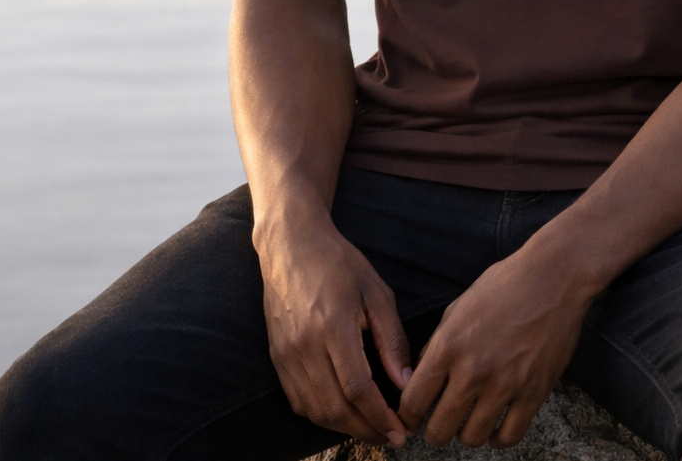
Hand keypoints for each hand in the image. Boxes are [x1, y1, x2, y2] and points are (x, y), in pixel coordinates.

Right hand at [255, 195, 411, 445]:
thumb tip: (405, 382)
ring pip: (315, 410)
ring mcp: (286, 354)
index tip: (401, 430)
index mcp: (333, 326)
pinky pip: (298, 400)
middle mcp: (305, 346)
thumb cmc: (339, 263)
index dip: (380, 416)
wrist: (291, 245)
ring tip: (371, 429)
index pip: (358, 388)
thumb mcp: (376, 292)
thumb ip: (391, 339)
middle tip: (391, 437)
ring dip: (345, 428)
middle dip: (366, 430)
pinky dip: (321, 415)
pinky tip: (342, 413)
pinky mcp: (276, 357)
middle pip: (335, 408)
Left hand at [398, 244, 591, 449]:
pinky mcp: (533, 393)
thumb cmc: (504, 285)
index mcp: (448, 346)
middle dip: (434, 431)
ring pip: (471, 438)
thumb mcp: (458, 307)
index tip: (413, 417)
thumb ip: (438, 343)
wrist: (553, 277)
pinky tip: (495, 426)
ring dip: (466, 434)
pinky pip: (509, 437)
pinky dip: (498, 439)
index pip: (414, 401)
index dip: (407, 415)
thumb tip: (422, 375)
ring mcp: (504, 385)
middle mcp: (472, 371)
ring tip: (470, 421)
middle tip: (440, 423)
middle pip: (439, 430)